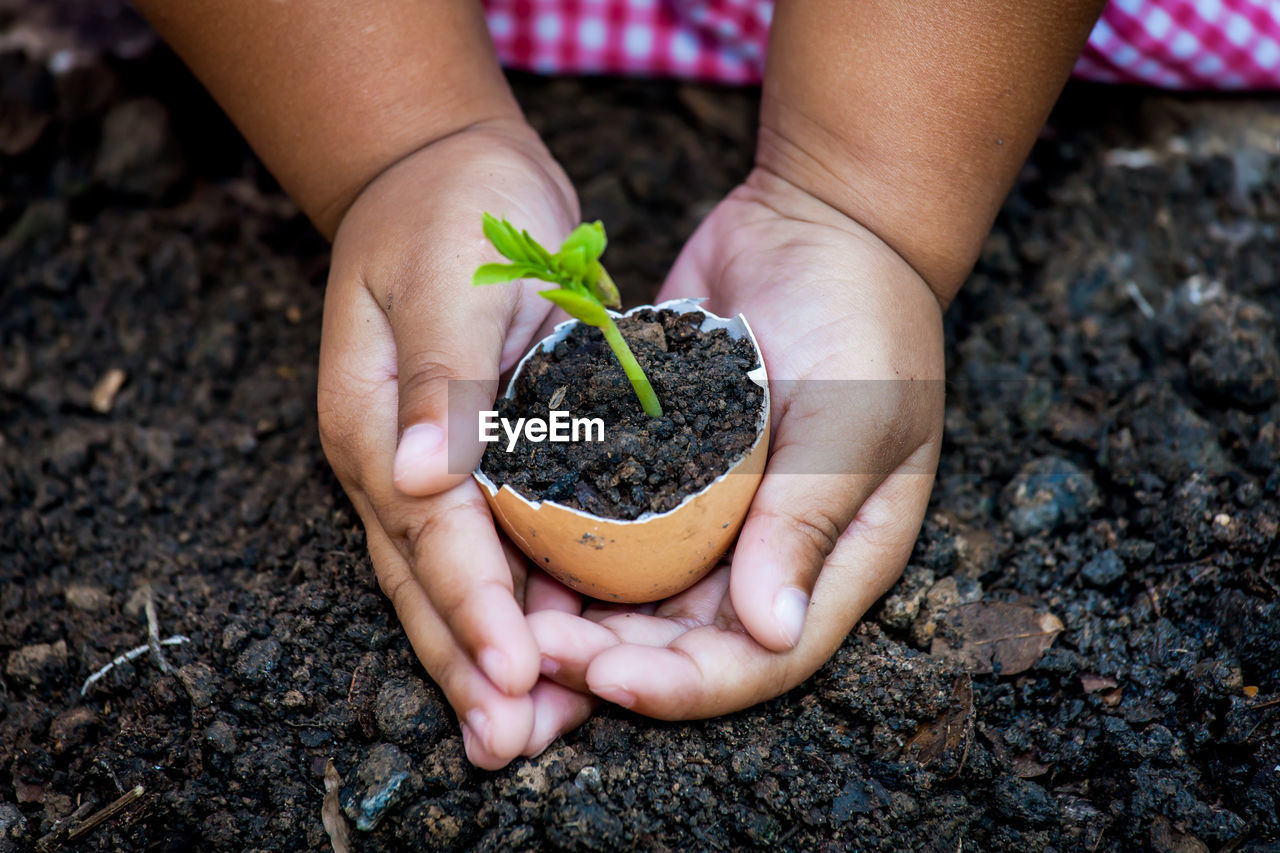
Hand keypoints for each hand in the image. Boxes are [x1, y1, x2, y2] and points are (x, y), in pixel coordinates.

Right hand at [317, 121, 594, 766]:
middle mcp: (393, 461)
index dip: (473, 606)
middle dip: (467, 668)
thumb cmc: (451, 210)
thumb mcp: (450, 273)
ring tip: (523, 734)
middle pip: (426, 583)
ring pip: (450, 583)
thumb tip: (418, 478)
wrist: (443, 175)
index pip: (430, 533)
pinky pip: (488, 549)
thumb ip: (442, 379)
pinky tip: (550, 656)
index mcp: (377, 423)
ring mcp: (424, 468)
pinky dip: (514, 606)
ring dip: (483, 658)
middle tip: (508, 745)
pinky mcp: (469, 460)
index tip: (515, 673)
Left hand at [530, 168, 945, 716]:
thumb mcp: (852, 420)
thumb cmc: (864, 320)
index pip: (759, 661)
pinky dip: (560, 542)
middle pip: (683, 643)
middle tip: (529, 652)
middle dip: (607, 661)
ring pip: (635, 595)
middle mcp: (764, 555)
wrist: (820, 223)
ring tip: (505, 622)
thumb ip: (807, 520)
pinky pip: (605, 521)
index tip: (602, 679)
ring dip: (574, 618)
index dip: (682, 686)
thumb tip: (771, 631)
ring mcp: (709, 514)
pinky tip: (504, 549)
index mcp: (829, 564)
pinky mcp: (657, 465)